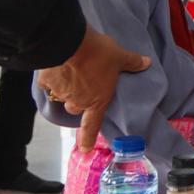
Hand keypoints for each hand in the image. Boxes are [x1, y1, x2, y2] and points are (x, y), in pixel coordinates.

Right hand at [36, 24, 150, 150]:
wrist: (70, 43)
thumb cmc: (98, 53)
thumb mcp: (119, 57)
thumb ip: (132, 62)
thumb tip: (147, 63)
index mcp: (97, 100)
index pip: (92, 125)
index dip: (88, 139)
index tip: (85, 149)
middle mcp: (78, 101)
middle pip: (76, 108)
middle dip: (79, 102)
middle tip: (84, 89)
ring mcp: (61, 93)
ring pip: (62, 96)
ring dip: (66, 89)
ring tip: (71, 73)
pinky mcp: (47, 82)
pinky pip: (48, 84)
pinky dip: (51, 79)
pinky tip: (56, 68)